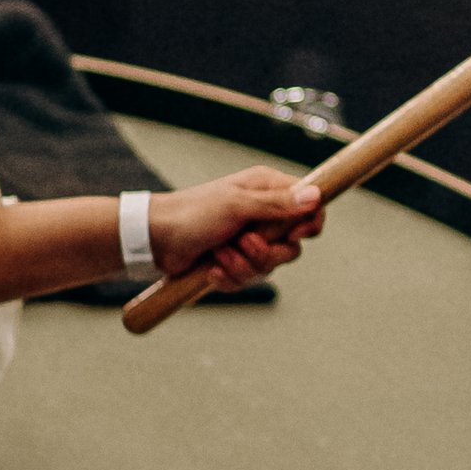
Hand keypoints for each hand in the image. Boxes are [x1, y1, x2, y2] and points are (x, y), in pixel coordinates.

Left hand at [148, 167, 324, 289]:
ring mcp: (250, 239)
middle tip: (243, 243)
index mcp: (267, 190)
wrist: (155, 240)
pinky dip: (229, 277)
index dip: (310, 222)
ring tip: (218, 253)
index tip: (295, 234)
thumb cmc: (192, 213)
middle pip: (292, 245)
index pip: (310, 205)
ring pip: (270, 266)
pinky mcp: (236, 261)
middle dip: (267, 253)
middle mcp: (263, 214)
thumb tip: (316, 196)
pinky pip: (249, 279)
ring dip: (242, 265)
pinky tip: (211, 268)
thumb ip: (277, 204)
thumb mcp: (236, 205)